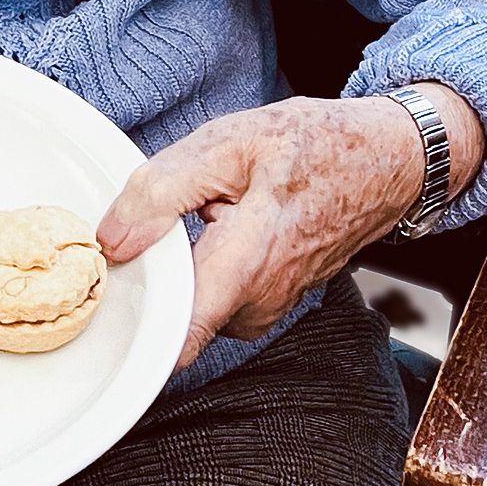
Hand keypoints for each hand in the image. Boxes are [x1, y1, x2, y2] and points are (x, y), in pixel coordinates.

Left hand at [97, 87, 483, 373]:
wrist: (384, 163)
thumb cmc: (313, 147)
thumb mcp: (228, 144)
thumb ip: (161, 191)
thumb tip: (110, 240)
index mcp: (245, 267)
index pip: (176, 341)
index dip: (131, 328)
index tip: (102, 297)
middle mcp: (257, 304)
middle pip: (172, 312)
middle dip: (154, 268)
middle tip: (163, 215)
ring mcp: (266, 309)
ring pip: (193, 299)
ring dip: (184, 260)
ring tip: (207, 209)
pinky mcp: (268, 304)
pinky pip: (215, 293)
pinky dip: (206, 260)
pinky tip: (222, 220)